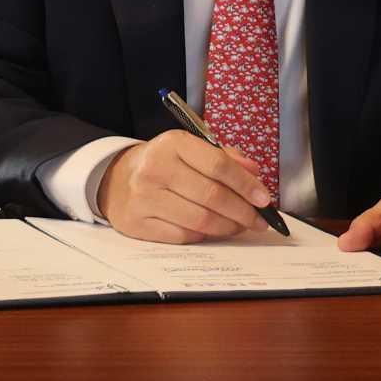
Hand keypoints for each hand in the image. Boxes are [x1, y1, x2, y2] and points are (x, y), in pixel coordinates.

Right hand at [96, 129, 273, 244]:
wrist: (116, 179)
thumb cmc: (163, 164)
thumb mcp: (189, 149)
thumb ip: (223, 157)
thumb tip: (254, 173)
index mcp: (172, 143)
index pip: (218, 165)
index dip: (246, 185)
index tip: (264, 199)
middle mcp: (155, 168)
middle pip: (212, 196)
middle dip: (243, 212)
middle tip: (258, 220)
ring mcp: (144, 198)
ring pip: (200, 221)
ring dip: (228, 227)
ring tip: (240, 226)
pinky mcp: (138, 224)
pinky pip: (184, 237)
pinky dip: (204, 236)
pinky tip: (212, 230)